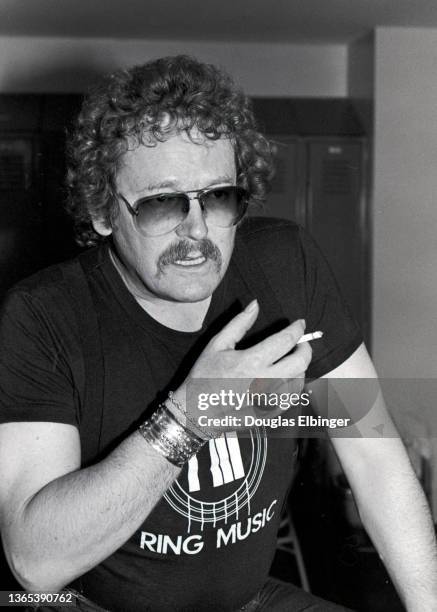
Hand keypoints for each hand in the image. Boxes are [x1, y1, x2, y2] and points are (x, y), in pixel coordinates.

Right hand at [173, 299, 311, 435]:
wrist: (196, 411)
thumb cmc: (204, 377)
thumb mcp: (217, 345)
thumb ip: (238, 323)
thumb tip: (255, 305)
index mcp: (251, 361)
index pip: (286, 340)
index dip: (297, 329)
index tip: (300, 324)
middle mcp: (264, 381)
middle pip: (301, 362)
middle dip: (305, 348)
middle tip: (300, 343)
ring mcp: (268, 400)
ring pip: (299, 381)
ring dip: (299, 367)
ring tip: (290, 361)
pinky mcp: (269, 414)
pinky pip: (292, 398)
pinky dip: (293, 386)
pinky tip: (284, 380)